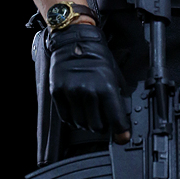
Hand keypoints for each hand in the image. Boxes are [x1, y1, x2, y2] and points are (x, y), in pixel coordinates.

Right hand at [48, 23, 130, 142]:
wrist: (74, 41)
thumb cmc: (97, 56)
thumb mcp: (114, 74)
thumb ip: (118, 95)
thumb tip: (122, 116)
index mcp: (106, 87)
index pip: (115, 118)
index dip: (120, 132)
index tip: (122, 137)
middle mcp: (88, 91)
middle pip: (96, 126)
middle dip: (101, 126)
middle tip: (102, 120)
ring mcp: (71, 92)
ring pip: (80, 124)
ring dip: (85, 123)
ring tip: (88, 113)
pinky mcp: (57, 92)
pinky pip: (65, 118)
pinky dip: (72, 119)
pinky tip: (77, 111)